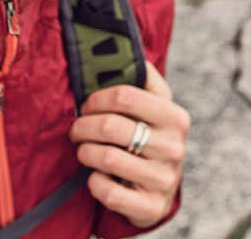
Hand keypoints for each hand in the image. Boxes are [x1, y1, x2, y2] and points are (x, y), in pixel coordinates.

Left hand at [69, 61, 188, 228]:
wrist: (159, 191)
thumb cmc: (147, 139)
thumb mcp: (153, 108)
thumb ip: (140, 78)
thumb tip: (119, 42)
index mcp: (174, 116)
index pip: (125, 95)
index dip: (95, 99)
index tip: (86, 105)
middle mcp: (174, 147)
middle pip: (109, 126)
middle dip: (82, 126)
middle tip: (76, 130)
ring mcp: (164, 179)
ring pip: (105, 158)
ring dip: (84, 153)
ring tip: (84, 151)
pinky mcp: (150, 206)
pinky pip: (107, 190)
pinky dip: (93, 182)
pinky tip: (97, 177)